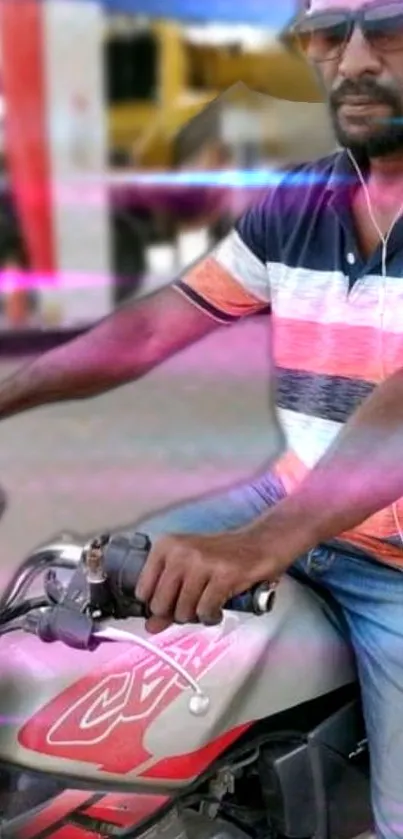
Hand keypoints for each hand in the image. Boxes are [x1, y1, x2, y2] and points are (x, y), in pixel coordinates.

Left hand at [135, 529, 284, 633]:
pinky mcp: (224, 575)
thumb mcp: (188, 571)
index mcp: (165, 546)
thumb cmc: (220, 557)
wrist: (259, 543)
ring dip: (196, 616)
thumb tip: (150, 627)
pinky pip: (206, 611)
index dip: (157, 605)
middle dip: (176, 614)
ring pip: (183, 611)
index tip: (172, 604)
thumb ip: (168, 598)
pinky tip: (218, 608)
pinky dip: (211, 616)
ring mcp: (202, 562)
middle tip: (192, 607)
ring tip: (207, 605)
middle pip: (161, 604)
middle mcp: (180, 552)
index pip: (143, 591)